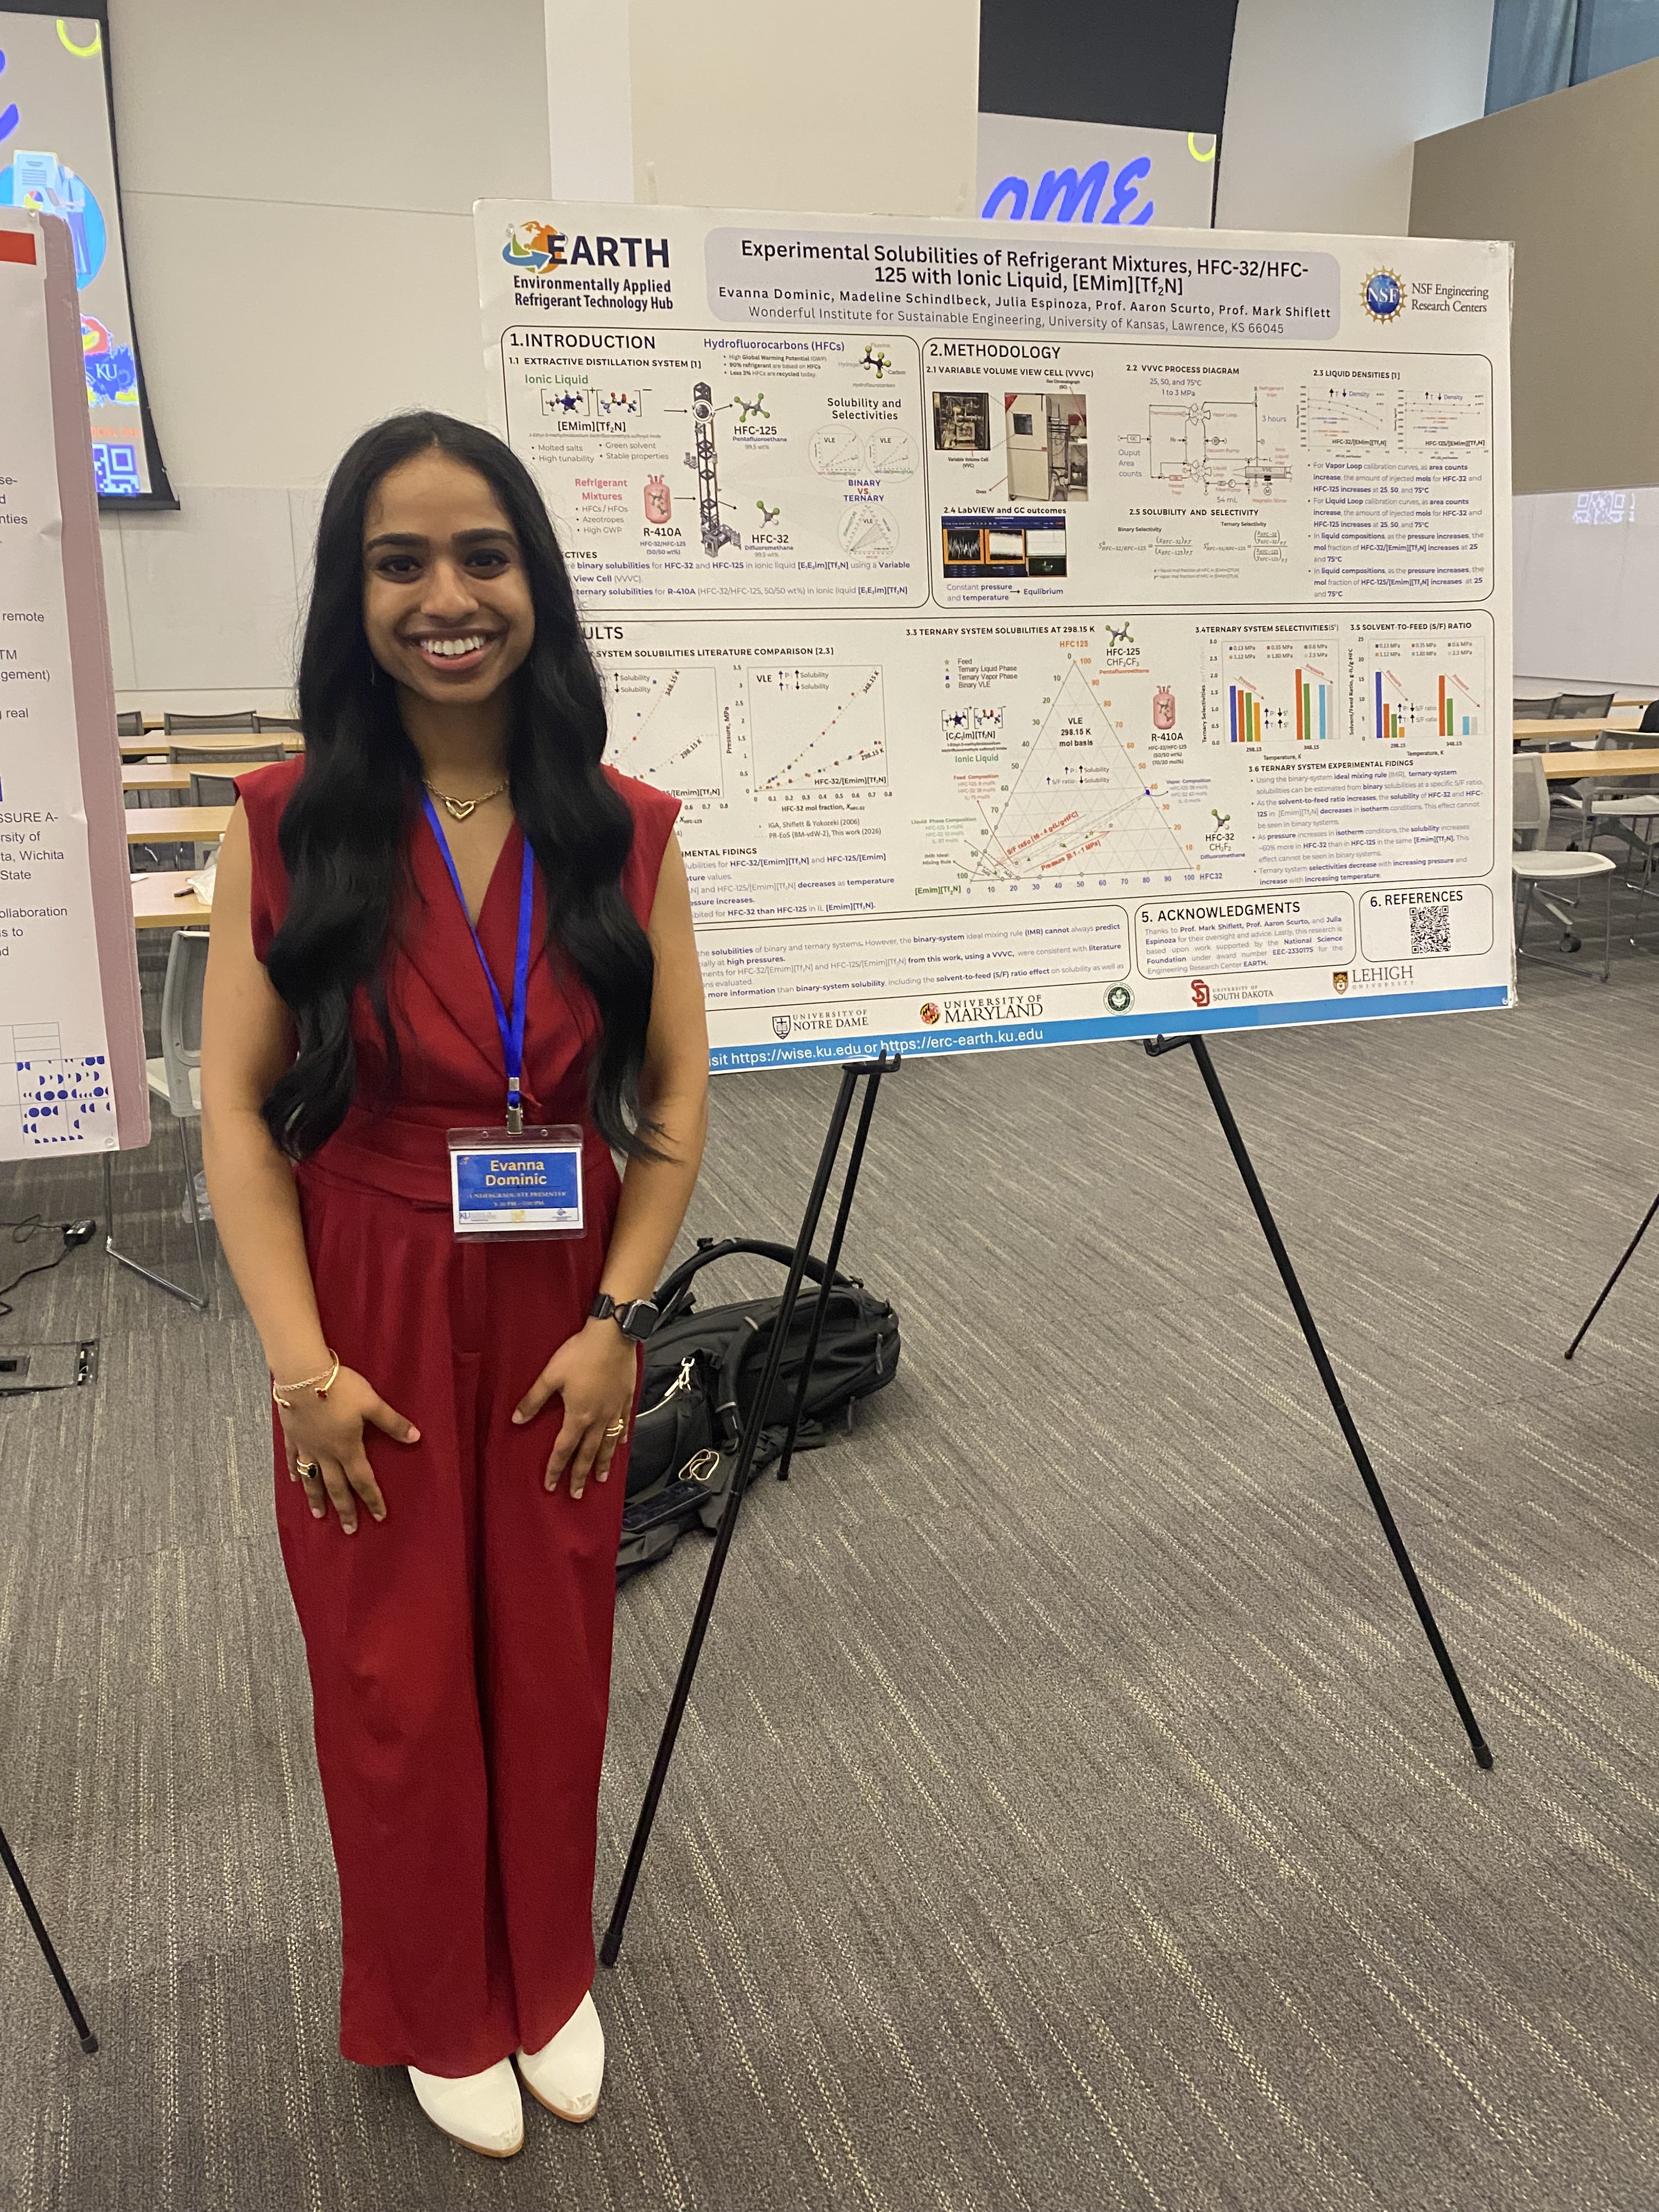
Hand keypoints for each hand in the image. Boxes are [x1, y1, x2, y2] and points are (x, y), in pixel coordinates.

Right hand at [278, 1365, 419, 1533]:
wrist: (302, 1375)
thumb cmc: (340, 1387)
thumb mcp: (372, 1403)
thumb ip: (392, 1422)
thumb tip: (416, 1438)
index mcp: (347, 1448)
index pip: (363, 1481)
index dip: (372, 1499)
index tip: (379, 1517)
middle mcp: (326, 1453)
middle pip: (336, 1487)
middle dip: (345, 1509)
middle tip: (349, 1529)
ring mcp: (306, 1446)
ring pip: (312, 1479)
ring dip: (316, 1498)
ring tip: (318, 1516)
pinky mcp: (292, 1435)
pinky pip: (293, 1458)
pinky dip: (295, 1471)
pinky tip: (294, 1480)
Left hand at [512, 1318, 636, 1498]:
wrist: (613, 1336)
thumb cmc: (580, 1354)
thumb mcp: (551, 1375)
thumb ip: (534, 1399)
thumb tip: (516, 1420)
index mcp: (578, 1416)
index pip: (564, 1449)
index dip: (555, 1469)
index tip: (550, 1485)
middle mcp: (598, 1419)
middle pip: (587, 1453)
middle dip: (580, 1475)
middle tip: (576, 1494)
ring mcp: (615, 1410)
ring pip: (608, 1444)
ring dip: (602, 1463)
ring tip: (600, 1479)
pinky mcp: (626, 1399)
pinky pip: (623, 1424)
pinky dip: (620, 1438)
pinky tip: (619, 1445)